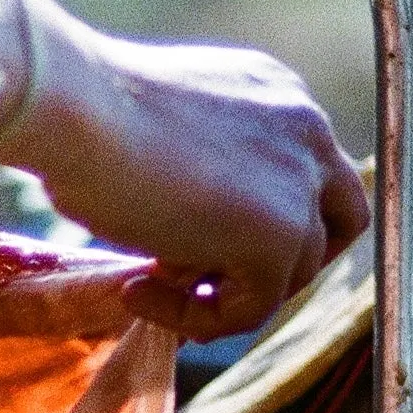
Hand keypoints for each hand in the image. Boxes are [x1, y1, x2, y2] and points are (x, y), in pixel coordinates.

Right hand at [0, 0, 368, 339]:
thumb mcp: (160, 132)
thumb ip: (198, 174)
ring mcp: (299, 181)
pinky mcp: (280, 236)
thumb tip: (189, 244)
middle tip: (209, 282)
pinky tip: (137, 294)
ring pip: (294, 273)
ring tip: (147, 282)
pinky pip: (252, 307)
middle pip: (339, 219)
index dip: (267, 217)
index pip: (309, 170)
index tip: (200, 241)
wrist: (72, 105)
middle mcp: (303, 127)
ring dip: (223, 292)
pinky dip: (197, 318)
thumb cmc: (82, 112)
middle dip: (284, 262)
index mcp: (276, 94)